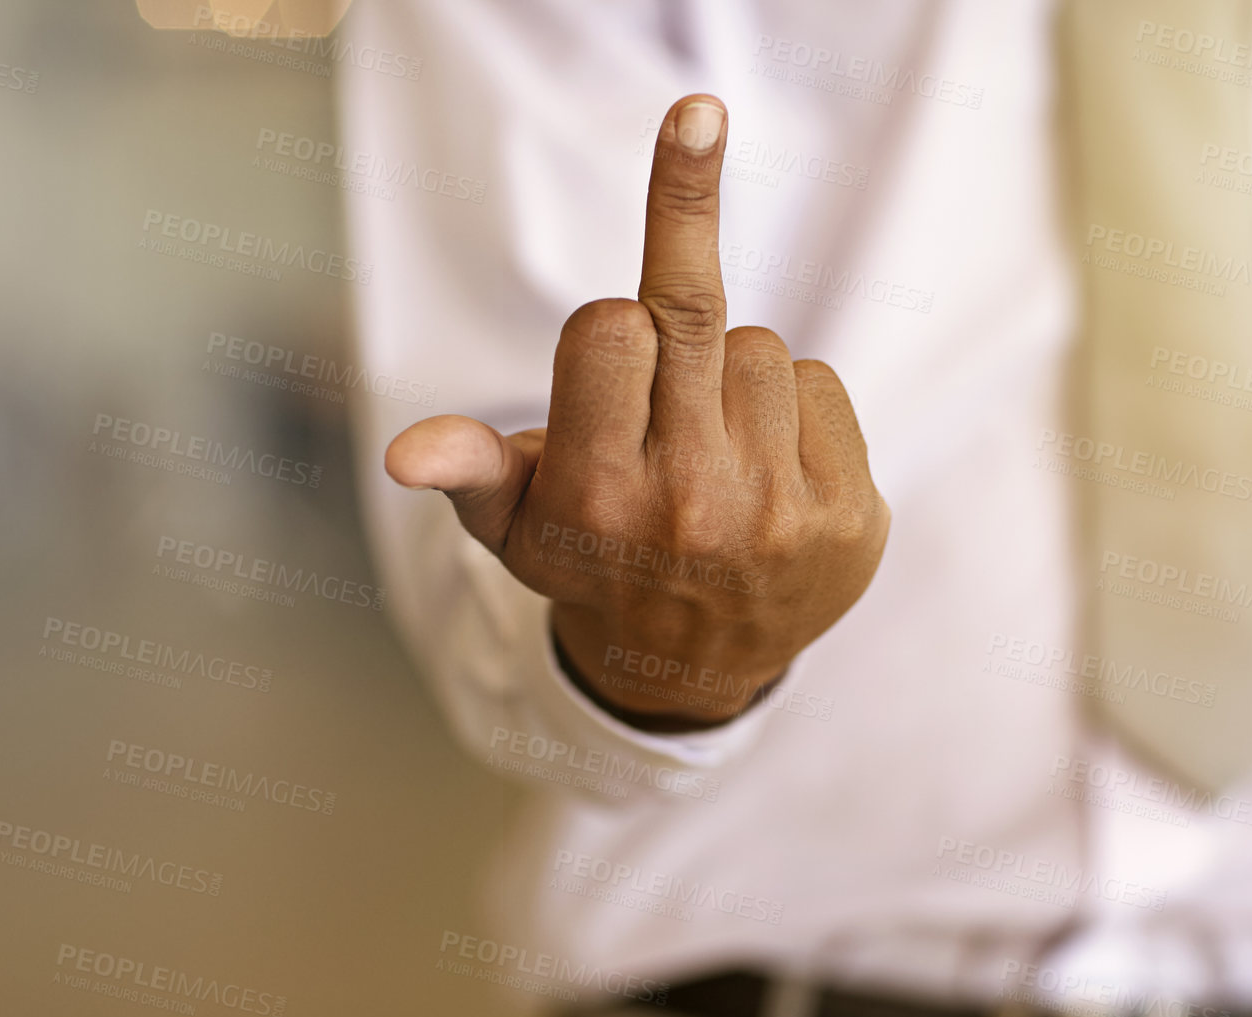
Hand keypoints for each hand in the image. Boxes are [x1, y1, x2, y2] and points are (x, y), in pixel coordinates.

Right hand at [385, 93, 888, 729]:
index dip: (610, 318)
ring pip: (759, 346)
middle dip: (685, 203)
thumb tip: (404, 453)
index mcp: (595, 498)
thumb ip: (472, 475)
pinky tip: (767, 464)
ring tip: (708, 440)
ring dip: (728, 370)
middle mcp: (686, 505)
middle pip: (691, 310)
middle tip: (696, 112)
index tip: (625, 252)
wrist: (698, 669)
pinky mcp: (846, 517)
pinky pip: (819, 385)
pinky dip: (791, 405)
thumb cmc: (594, 568)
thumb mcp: (517, 532)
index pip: (610, 329)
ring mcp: (775, 513)